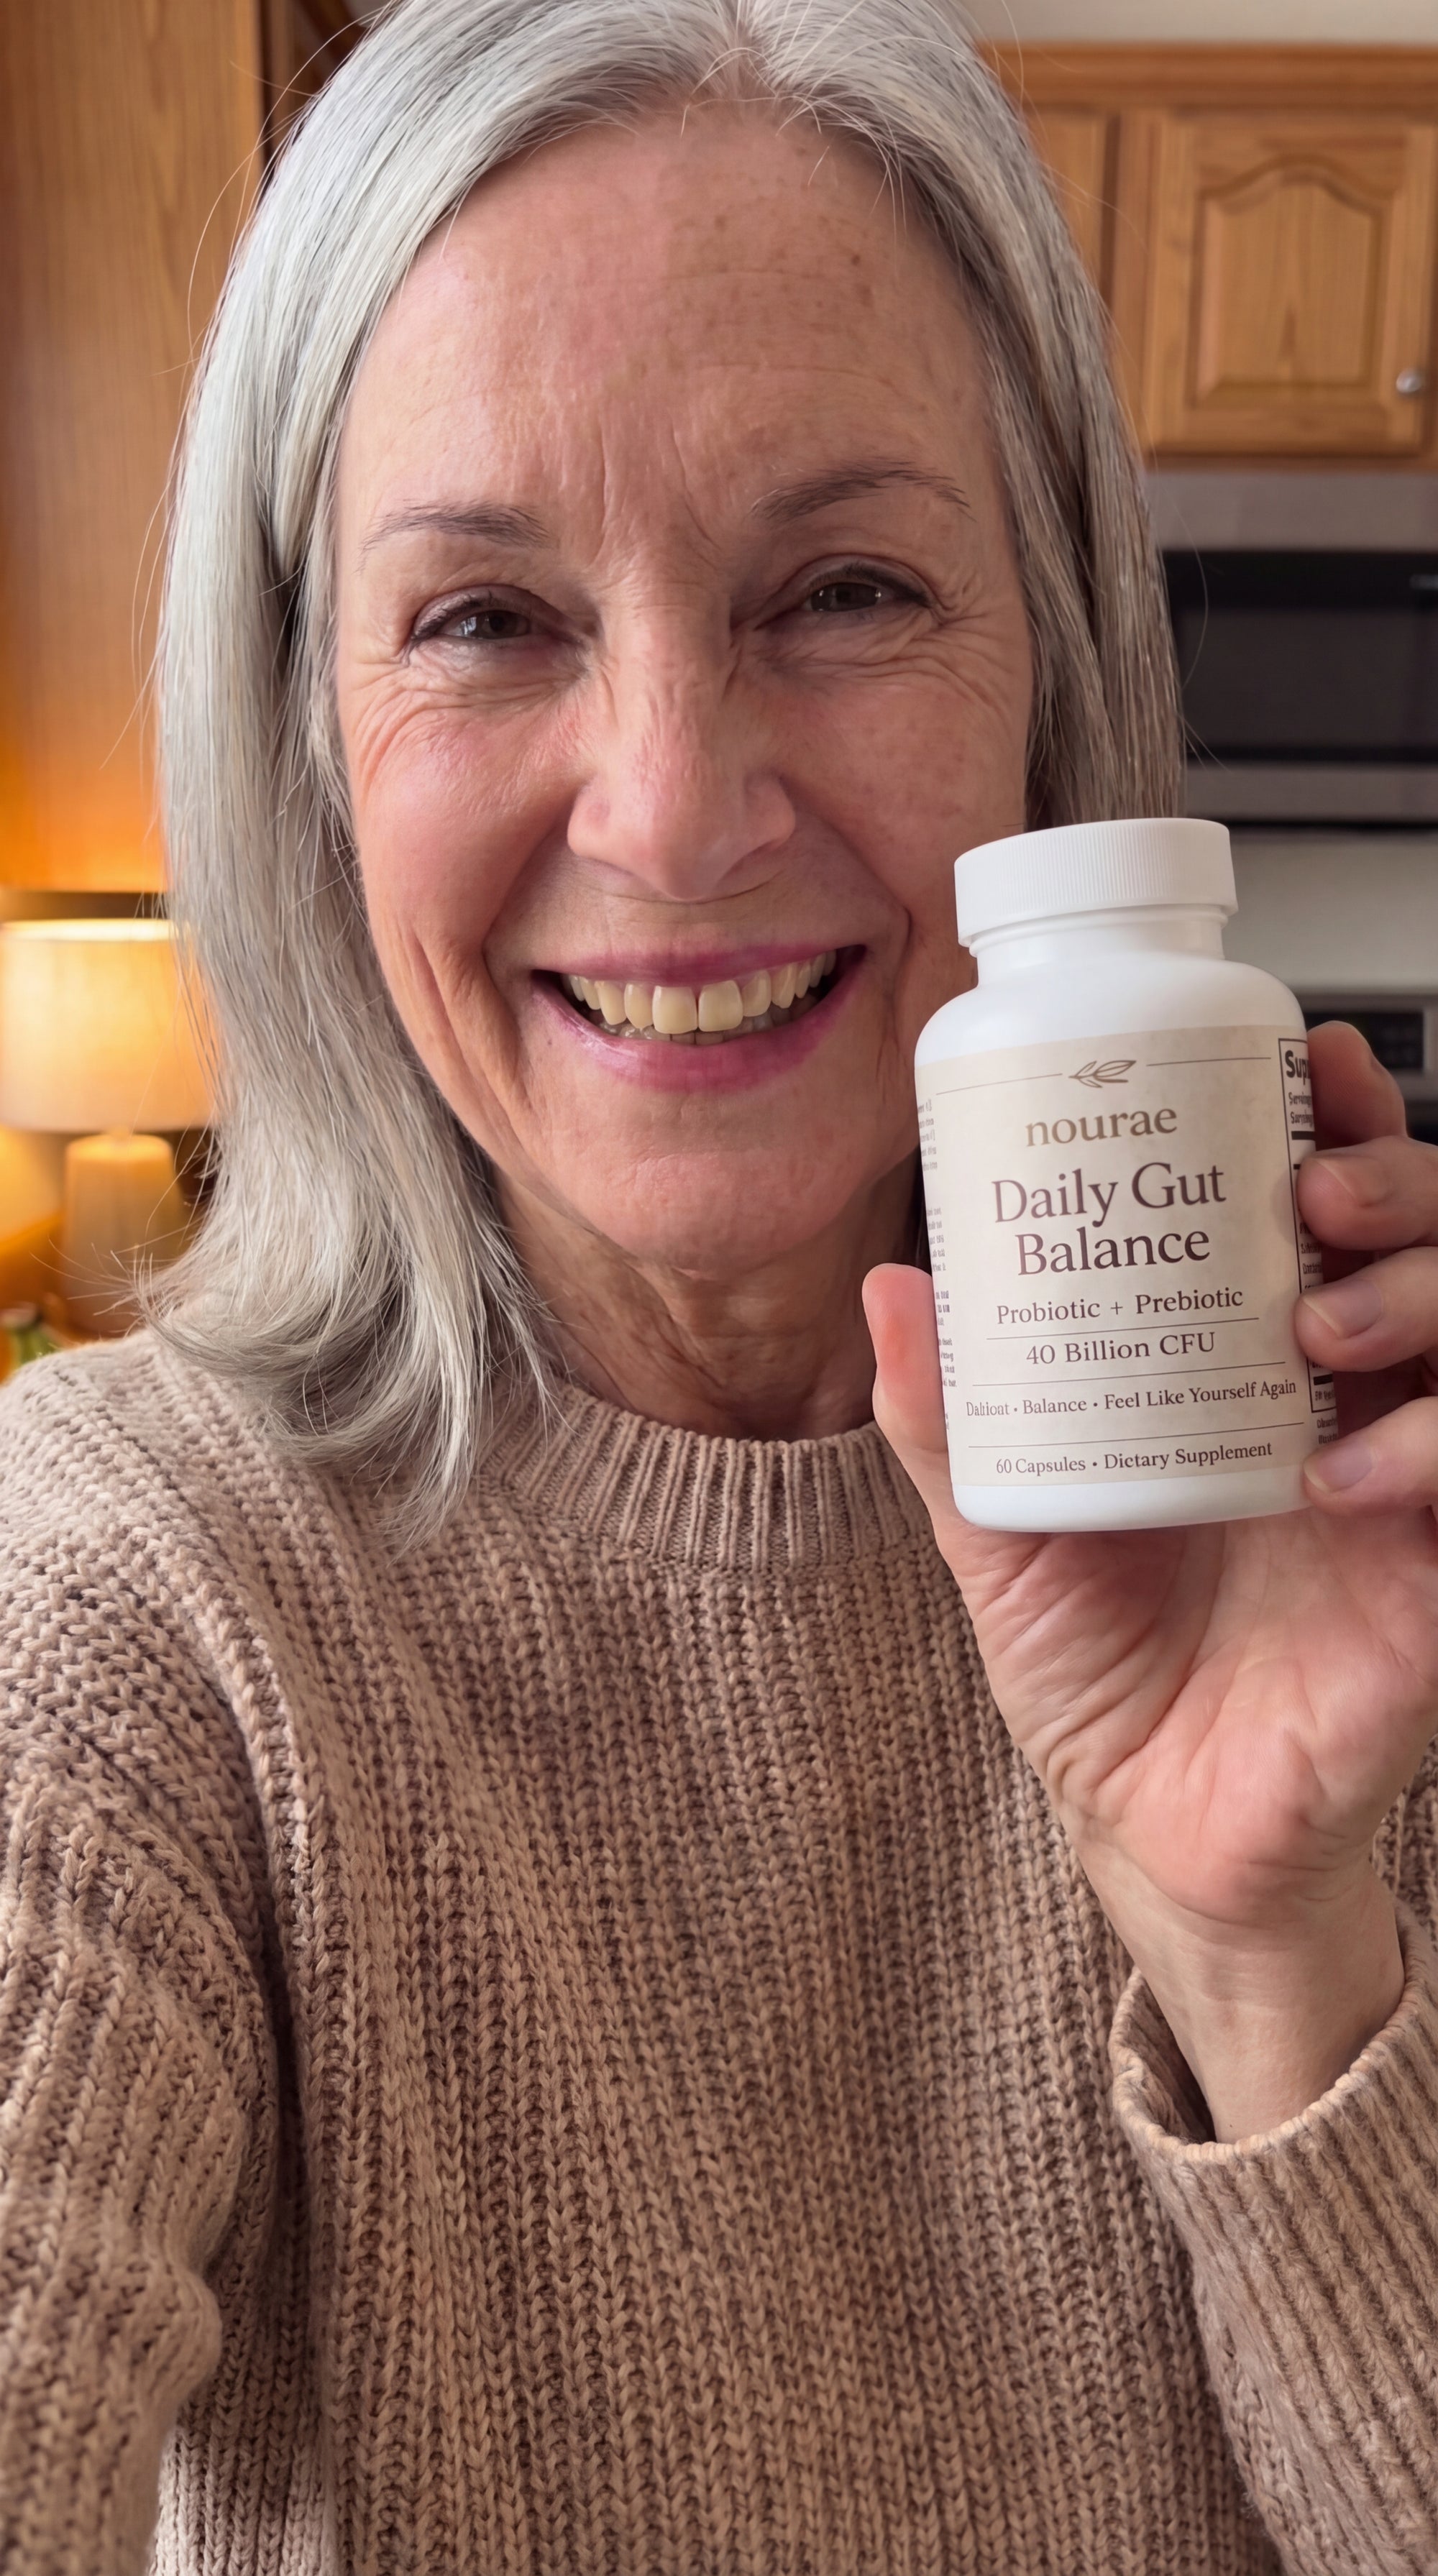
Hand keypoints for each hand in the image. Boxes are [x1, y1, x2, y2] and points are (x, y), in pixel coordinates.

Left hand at [864, 1022, 1437, 2139]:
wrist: (1158, 1832)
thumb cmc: (1099, 1671)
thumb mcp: (1003, 1539)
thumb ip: (954, 1426)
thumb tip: (891, 1289)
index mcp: (1249, 1363)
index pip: (1321, 1208)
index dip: (1334, 1118)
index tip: (1302, 1060)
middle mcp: (1344, 1402)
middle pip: (1421, 1235)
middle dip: (1390, 1179)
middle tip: (1308, 1191)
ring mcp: (1404, 1481)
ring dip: (1415, 1293)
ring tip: (1317, 1326)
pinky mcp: (1435, 1578)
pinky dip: (1426, 1451)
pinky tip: (1335, 1481)